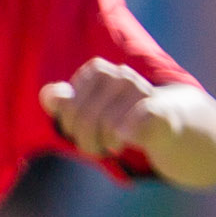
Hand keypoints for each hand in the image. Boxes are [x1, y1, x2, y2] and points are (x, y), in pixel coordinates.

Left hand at [42, 60, 163, 166]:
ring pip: (108, 124)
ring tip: (111, 146)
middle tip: (94, 146)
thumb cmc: (116, 117)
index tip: (78, 130)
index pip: (67, 104)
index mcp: (98, 70)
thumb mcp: (85, 111)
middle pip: (85, 116)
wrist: (166, 123)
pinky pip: (133, 124)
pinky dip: (125, 136)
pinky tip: (124, 142)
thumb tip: (49, 95)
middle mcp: (120, 75)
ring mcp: (142, 90)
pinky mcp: (160, 109)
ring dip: (104, 144)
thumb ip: (62, 103)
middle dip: (84, 139)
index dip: (68, 124)